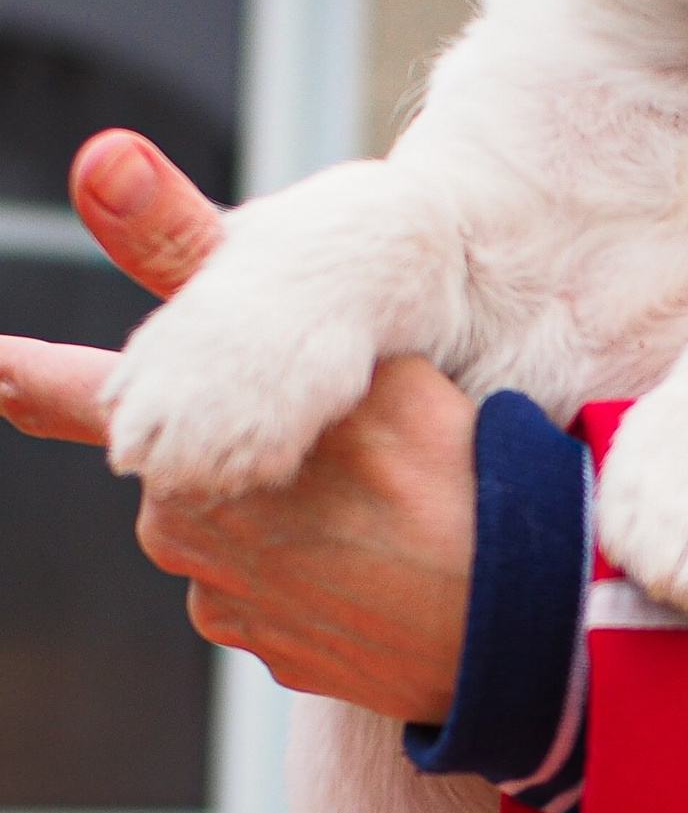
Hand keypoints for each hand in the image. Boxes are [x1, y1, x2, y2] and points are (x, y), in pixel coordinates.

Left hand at [0, 130, 473, 722]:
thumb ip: (208, 267)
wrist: (515, 617)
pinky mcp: (266, 647)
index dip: (30, 379)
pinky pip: (268, 587)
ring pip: (234, 524)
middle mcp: (184, 529)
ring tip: (384, 501)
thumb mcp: (349, 346)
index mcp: (192, 447)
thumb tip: (103, 165)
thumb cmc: (449, 469)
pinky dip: (310, 565)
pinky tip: (376, 552)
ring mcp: (225, 599)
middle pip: (190, 456)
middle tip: (363, 446)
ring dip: (288, 507)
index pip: (85, 398)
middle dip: (246, 439)